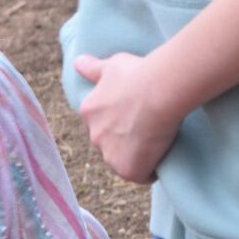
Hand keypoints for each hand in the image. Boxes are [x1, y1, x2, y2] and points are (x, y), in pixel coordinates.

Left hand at [74, 52, 179, 184]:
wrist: (159, 90)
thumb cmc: (139, 73)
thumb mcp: (113, 64)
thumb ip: (94, 68)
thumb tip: (77, 63)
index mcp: (89, 111)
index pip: (99, 124)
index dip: (118, 122)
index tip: (134, 117)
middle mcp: (94, 136)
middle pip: (108, 145)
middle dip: (123, 142)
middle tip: (147, 131)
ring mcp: (109, 155)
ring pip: (121, 162)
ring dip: (136, 158)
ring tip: (156, 146)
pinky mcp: (128, 170)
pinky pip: (140, 176)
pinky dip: (150, 171)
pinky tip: (161, 159)